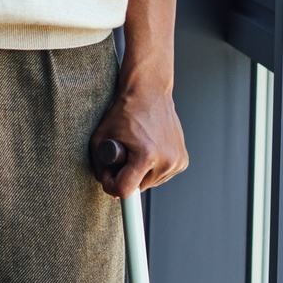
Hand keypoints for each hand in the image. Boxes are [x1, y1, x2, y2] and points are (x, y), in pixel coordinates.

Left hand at [90, 81, 189, 198]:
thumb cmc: (125, 111)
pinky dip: (153, 168)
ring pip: (151, 183)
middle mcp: (166, 160)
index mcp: (147, 155)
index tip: (108, 178)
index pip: (125, 191)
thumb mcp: (101, 137)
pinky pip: (162, 175)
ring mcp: (177, 161)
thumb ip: (99, 166)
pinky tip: (149, 149)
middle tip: (123, 155)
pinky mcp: (183, 160)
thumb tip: (106, 183)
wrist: (149, 92)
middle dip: (126, 177)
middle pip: (138, 188)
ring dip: (140, 173)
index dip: (111, 186)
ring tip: (137, 148)